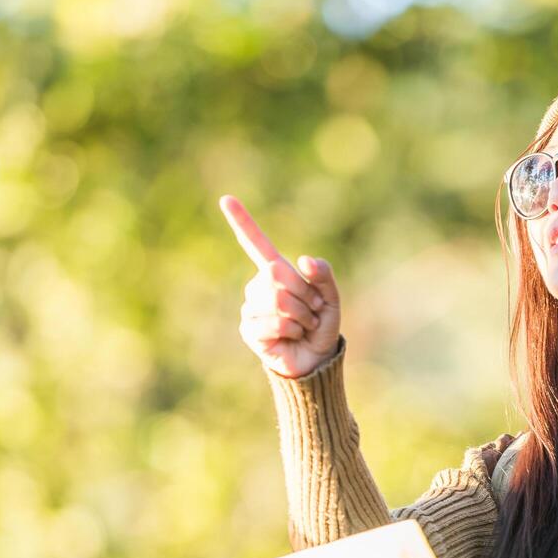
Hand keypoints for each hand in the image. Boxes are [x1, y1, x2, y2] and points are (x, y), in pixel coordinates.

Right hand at [220, 194, 341, 378]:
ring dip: (301, 316)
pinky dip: (291, 331)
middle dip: (305, 293)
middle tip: (312, 311)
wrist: (315, 359)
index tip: (226, 199)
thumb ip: (324, 275)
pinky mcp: (249, 330)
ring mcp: (251, 307)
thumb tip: (303, 260)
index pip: (255, 243)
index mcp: (276, 272)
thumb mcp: (330, 298)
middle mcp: (258, 286)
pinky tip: (290, 337)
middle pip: (278, 274)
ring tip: (302, 326)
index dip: (242, 222)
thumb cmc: (321, 326)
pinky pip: (274, 323)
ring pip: (278, 300)